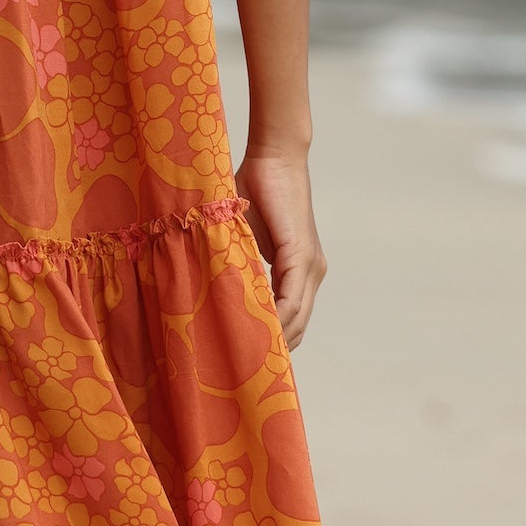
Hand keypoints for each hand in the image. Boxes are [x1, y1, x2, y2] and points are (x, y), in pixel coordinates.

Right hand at [236, 148, 326, 351]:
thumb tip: (213, 287)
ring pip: (295, 317)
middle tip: (241, 367)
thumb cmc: (255, 190)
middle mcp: (312, 271)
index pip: (292, 318)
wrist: (273, 157)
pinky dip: (273, 316)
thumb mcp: (242, 236)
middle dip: (271, 349)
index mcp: (301, 269)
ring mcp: (310, 265)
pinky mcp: (301, 253)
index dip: (273, 340)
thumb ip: (237, 261)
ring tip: (241, 356)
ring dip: (271, 337)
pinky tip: (253, 330)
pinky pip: (289, 298)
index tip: (247, 358)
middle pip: (296, 326)